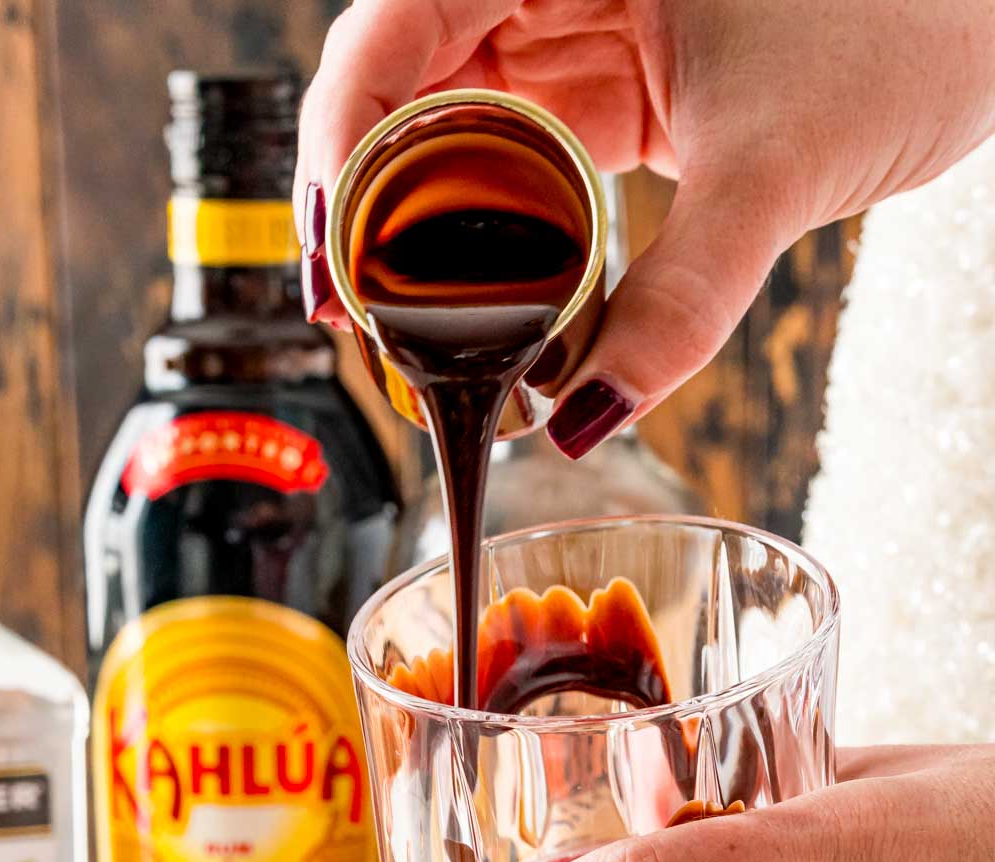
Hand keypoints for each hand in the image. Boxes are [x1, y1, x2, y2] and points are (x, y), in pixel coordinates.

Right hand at [296, 0, 994, 453]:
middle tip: (357, 318)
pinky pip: (517, 157)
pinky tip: (480, 300)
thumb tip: (583, 418)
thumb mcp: (778, 162)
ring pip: (452, 128)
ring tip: (405, 326)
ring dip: (423, 230)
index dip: (341, 149)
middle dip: (368, 206)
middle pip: (402, 86)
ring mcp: (577, 25)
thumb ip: (681, 299)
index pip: (392, 29)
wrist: (988, 10)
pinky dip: (494, 233)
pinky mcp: (611, 82)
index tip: (334, 263)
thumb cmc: (909, 16)